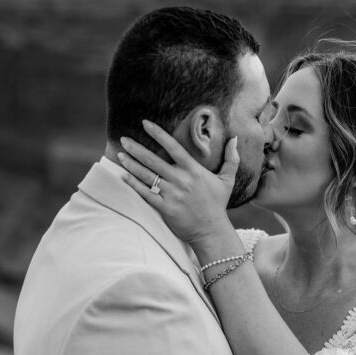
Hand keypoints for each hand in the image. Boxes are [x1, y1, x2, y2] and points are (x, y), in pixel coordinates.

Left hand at [117, 121, 238, 246]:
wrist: (211, 231)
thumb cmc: (218, 204)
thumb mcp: (227, 180)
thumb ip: (231, 158)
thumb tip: (235, 139)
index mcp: (193, 170)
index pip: (173, 147)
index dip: (158, 134)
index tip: (144, 123)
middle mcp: (181, 180)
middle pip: (154, 160)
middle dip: (137, 148)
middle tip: (124, 139)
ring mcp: (172, 195)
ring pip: (147, 176)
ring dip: (131, 164)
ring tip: (120, 155)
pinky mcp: (165, 208)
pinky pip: (146, 194)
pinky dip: (134, 184)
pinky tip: (123, 176)